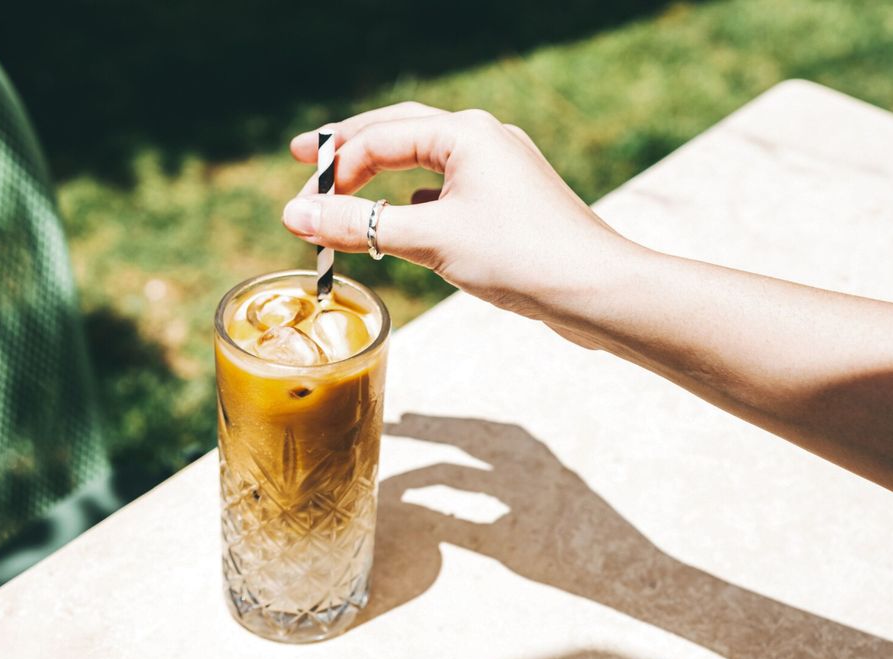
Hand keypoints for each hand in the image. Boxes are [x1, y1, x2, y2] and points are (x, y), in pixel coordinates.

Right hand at [283, 102, 646, 341]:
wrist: (596, 290)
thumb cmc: (520, 256)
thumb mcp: (429, 239)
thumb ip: (361, 226)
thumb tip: (296, 216)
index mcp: (465, 132)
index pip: (380, 137)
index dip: (333, 170)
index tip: (300, 204)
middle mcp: (483, 140)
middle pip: (400, 132)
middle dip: (352, 150)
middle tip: (306, 158)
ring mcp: (498, 170)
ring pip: (424, 164)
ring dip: (381, 179)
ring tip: (345, 195)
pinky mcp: (508, 204)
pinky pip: (446, 192)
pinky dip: (413, 204)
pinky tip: (401, 224)